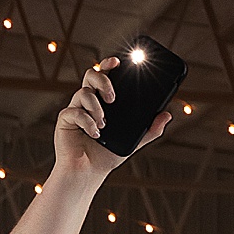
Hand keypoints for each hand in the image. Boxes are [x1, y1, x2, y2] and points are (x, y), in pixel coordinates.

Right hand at [53, 57, 169, 183]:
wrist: (89, 172)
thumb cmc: (108, 155)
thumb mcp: (134, 141)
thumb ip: (150, 129)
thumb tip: (167, 115)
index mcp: (103, 100)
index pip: (105, 75)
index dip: (109, 64)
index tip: (118, 61)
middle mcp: (88, 101)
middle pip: (91, 75)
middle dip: (103, 80)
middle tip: (113, 98)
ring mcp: (75, 109)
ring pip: (83, 93)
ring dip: (96, 107)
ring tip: (104, 124)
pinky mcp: (65, 120)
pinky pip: (74, 112)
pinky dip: (87, 122)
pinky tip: (95, 133)